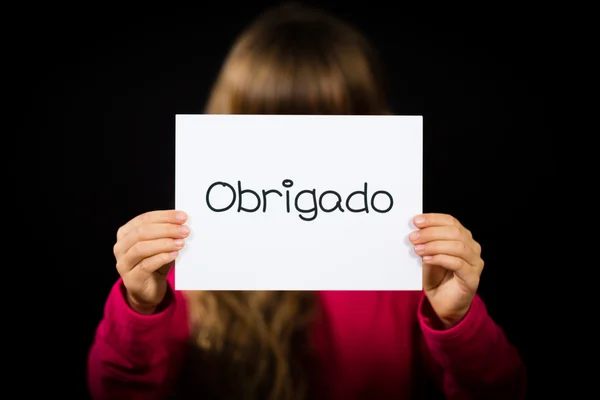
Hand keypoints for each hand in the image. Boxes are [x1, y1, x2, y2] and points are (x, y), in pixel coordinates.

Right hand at [113, 210, 188, 313]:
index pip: (144, 219)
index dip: (164, 216)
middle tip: (184, 230)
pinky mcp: (131, 279)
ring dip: (164, 243)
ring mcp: (123, 263)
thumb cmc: (156, 263)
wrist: (149, 290)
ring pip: (141, 248)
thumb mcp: (161, 245)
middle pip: (142, 232)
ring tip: (181, 242)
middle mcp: (121, 247)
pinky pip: (146, 265)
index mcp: (126, 233)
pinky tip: (174, 254)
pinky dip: (161, 258)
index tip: (182, 216)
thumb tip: (183, 223)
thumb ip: (167, 234)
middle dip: (166, 229)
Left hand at [409, 213, 483, 327]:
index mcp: (462, 238)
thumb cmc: (436, 277)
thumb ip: (425, 243)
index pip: (451, 221)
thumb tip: (414, 231)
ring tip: (418, 249)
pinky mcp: (472, 278)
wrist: (442, 303)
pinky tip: (427, 259)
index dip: (433, 219)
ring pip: (458, 246)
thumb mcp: (427, 255)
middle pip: (455, 232)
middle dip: (431, 232)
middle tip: (413, 237)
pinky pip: (458, 263)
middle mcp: (472, 248)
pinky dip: (440, 259)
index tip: (416, 221)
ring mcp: (475, 263)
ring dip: (434, 245)